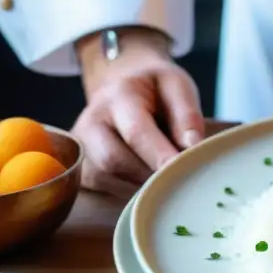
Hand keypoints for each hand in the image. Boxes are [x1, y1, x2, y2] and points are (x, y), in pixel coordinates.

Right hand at [73, 28, 203, 194]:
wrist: (123, 84)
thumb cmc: (155, 88)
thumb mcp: (177, 86)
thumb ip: (186, 114)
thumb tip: (191, 146)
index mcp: (119, 95)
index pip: (136, 131)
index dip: (158, 155)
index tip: (180, 170)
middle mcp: (92, 120)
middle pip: (113, 159)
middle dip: (149, 173)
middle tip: (179, 175)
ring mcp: (81, 145)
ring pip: (108, 178)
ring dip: (142, 183)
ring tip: (166, 171)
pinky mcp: (82, 166)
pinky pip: (105, 188)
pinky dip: (131, 188)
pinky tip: (148, 177)